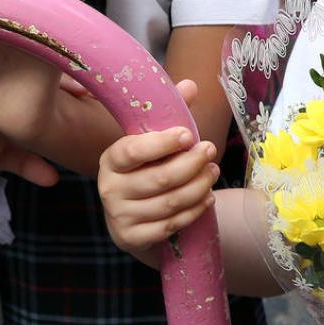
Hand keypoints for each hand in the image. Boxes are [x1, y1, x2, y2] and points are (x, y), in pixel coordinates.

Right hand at [99, 80, 219, 256]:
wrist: (134, 215)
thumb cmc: (147, 167)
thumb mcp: (154, 140)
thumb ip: (170, 112)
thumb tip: (189, 86)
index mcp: (110, 159)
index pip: (133, 150)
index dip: (162, 143)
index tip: (188, 134)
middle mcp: (109, 188)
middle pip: (159, 178)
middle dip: (191, 164)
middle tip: (211, 150)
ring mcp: (119, 216)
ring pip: (169, 203)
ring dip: (198, 187)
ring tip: (213, 171)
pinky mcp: (132, 238)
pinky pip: (170, 225)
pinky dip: (193, 210)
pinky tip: (207, 197)